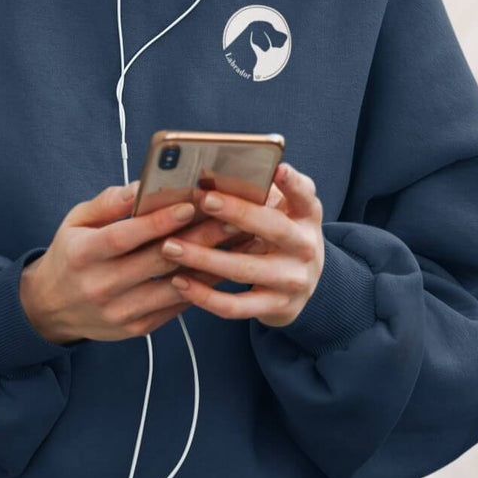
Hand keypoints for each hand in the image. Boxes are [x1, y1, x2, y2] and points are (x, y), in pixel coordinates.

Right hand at [19, 180, 250, 343]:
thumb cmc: (70, 254)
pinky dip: (201, 286)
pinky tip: (223, 267)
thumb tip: (142, 184)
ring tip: (238, 242)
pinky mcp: (136, 329)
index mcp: (82, 254)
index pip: (124, 237)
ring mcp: (120, 312)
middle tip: (231, 217)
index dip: (158, 221)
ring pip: (174, 286)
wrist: (51, 309)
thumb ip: (108, 203)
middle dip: (198, 237)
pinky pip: (176, 306)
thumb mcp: (75, 221)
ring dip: (210, 264)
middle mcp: (100, 286)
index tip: (191, 203)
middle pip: (157, 260)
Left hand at [161, 162, 324, 327]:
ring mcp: (292, 281)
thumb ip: (265, 192)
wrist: (303, 284)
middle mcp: (306, 248)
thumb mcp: (285, 211)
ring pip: (244, 269)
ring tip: (170, 245)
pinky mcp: (277, 308)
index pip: (304, 196)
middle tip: (205, 199)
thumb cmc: (280, 235)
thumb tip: (216, 172)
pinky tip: (179, 281)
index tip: (277, 169)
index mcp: (307, 216)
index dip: (292, 183)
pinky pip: (236, 306)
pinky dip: (204, 295)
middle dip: (238, 212)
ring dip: (203, 257)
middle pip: (273, 228)